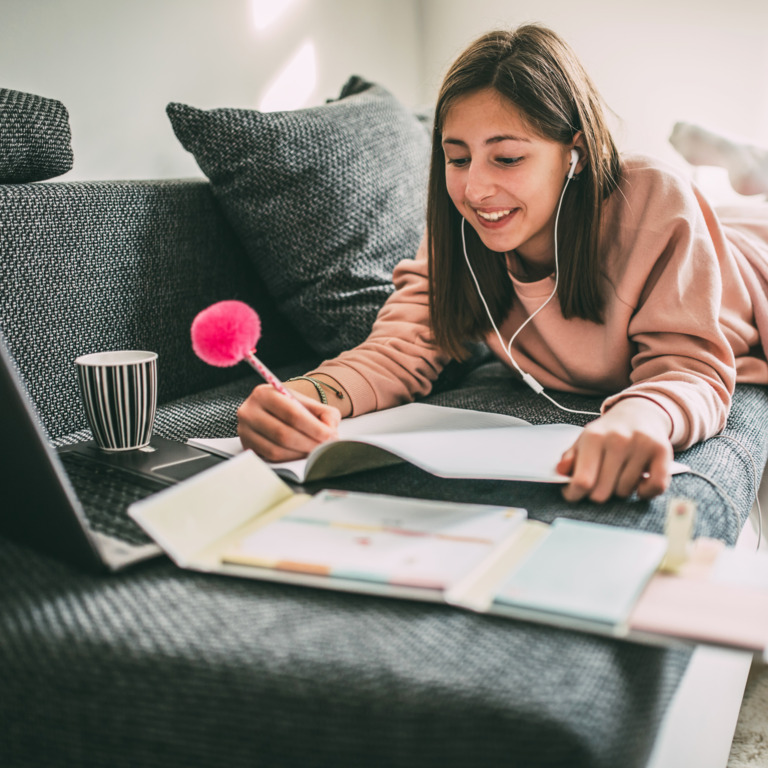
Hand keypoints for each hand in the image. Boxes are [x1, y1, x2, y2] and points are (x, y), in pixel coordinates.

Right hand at [237, 383, 340, 461]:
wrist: (274, 411)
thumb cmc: (292, 408)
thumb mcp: (309, 403)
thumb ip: (325, 414)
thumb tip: (330, 431)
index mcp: (265, 393)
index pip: (292, 414)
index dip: (314, 428)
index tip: (330, 436)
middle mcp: (249, 410)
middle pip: (283, 434)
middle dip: (309, 443)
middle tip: (325, 447)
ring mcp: (244, 430)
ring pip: (276, 449)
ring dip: (300, 453)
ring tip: (316, 451)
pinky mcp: (246, 446)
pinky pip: (270, 458)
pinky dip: (290, 458)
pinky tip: (301, 454)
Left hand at [556, 398, 673, 502]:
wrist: (639, 413)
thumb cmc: (607, 434)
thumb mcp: (583, 441)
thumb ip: (569, 458)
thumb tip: (561, 472)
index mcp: (593, 437)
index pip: (582, 481)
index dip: (574, 494)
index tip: (574, 494)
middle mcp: (618, 440)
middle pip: (602, 492)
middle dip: (596, 494)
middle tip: (599, 483)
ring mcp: (641, 445)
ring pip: (625, 492)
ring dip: (620, 490)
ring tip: (619, 475)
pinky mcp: (662, 451)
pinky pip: (655, 487)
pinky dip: (645, 492)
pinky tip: (639, 484)